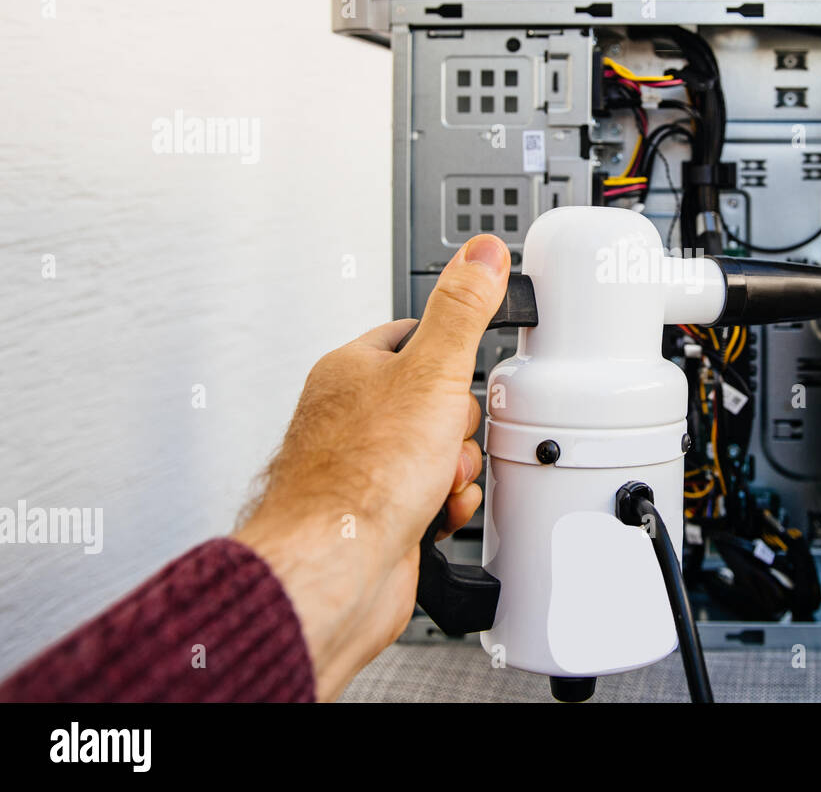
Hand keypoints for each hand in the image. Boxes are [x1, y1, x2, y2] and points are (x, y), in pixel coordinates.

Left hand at [234, 234, 509, 700]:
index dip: (450, 355)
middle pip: (436, 401)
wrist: (336, 569)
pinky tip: (431, 511)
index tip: (464, 365)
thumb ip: (462, 309)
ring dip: (452, 471)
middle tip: (440, 437)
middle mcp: (350, 416)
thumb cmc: (360, 477)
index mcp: (351, 370)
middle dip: (455, 426)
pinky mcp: (376, 512)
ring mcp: (362, 466)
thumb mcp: (432, 372)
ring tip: (433, 481)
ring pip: (436, 452)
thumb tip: (483, 252)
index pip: (415, 337)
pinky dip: (443, 506)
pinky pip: (429, 497)